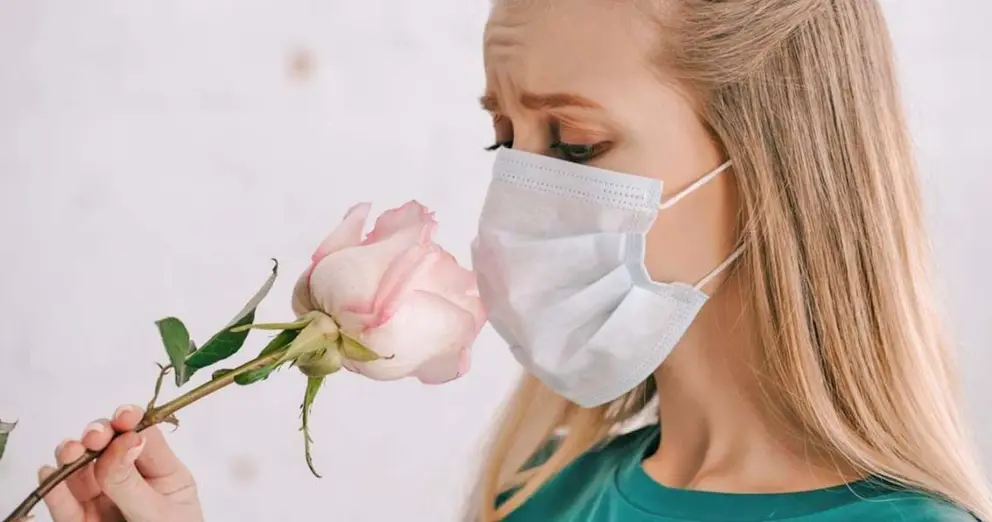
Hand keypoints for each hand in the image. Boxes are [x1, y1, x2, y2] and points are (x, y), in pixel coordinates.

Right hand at [37, 404, 203, 521]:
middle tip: (93, 436)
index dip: (132, 421)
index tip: (123, 415)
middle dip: (98, 435)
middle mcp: (132, 481)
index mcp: (164, 474)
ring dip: (72, 456)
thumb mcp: (162, 516)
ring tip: (70, 451)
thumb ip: (135, 485)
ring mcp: (104, 501)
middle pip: (108, 447)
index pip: (145, 437)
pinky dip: (54, 489)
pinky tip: (48, 474)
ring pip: (81, 470)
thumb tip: (125, 440)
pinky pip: (65, 505)